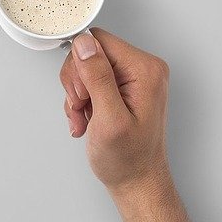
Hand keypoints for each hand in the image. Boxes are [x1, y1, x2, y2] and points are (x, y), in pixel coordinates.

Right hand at [59, 28, 171, 196]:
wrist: (136, 180)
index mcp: (145, 69)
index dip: (81, 67)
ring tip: (85, 118)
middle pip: (89, 53)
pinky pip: (87, 81)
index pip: (98, 41)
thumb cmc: (128, 158)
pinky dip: (80, 102)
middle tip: (83, 108)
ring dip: (76, 96)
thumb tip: (84, 44)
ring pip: (84, 68)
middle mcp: (141, 68)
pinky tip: (87, 120)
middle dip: (77, 84)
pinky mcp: (120, 87)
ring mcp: (131, 78)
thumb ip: (97, 78)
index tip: (84, 95)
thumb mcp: (109, 118)